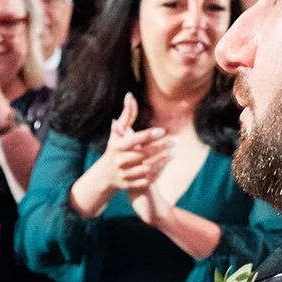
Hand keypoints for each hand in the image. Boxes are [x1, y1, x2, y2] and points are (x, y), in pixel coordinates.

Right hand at [70, 94, 173, 218]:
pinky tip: (168, 163)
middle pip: (144, 154)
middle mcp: (120, 161)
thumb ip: (126, 115)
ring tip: (174, 152)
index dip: (149, 135)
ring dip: (163, 160)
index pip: (135, 140)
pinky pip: (148, 180)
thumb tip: (130, 95)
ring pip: (148, 168)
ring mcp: (125, 175)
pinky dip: (159, 172)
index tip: (163, 131)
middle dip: (162, 147)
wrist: (105, 176)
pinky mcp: (130, 185)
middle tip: (176, 141)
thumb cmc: (115, 148)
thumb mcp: (117, 133)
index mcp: (117, 147)